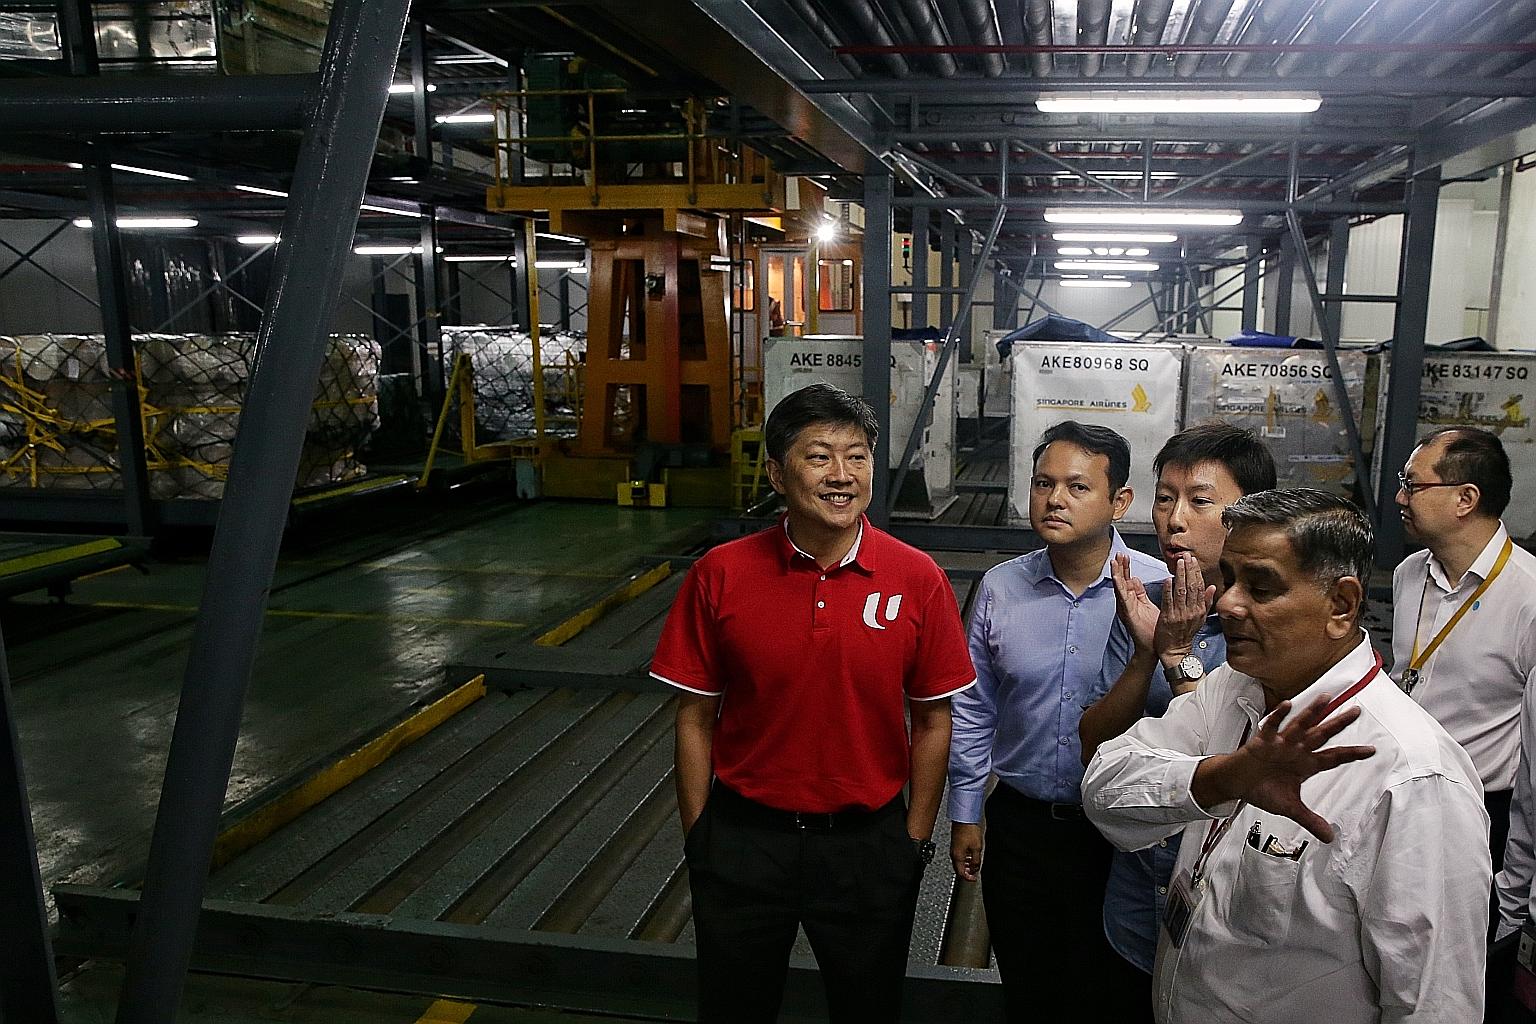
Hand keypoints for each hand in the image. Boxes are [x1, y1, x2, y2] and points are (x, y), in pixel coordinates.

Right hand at [951, 822, 982, 880]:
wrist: (964, 819)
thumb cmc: (969, 831)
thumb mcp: (977, 848)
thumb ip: (976, 861)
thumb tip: (975, 869)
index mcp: (957, 857)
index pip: (961, 873)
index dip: (968, 878)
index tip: (974, 879)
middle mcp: (953, 854)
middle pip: (959, 869)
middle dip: (967, 873)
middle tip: (974, 874)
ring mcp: (954, 849)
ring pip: (959, 862)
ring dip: (966, 866)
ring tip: (974, 866)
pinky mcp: (955, 844)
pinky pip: (959, 856)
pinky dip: (965, 860)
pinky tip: (971, 857)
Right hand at [1111, 553, 1158, 654]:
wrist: (1153, 647)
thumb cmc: (1152, 629)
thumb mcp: (1146, 605)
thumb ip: (1140, 592)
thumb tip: (1135, 579)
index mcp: (1132, 600)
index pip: (1127, 580)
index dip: (1125, 568)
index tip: (1125, 556)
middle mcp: (1126, 603)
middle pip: (1121, 581)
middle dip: (1120, 567)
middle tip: (1118, 554)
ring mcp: (1125, 608)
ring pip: (1119, 587)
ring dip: (1116, 574)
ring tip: (1114, 562)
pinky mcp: (1128, 613)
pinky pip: (1123, 598)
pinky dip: (1120, 587)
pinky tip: (1118, 578)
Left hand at [1154, 554, 1215, 664]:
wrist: (1176, 652)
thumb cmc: (1185, 634)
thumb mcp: (1199, 618)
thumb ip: (1206, 602)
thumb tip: (1213, 587)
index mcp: (1199, 610)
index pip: (1199, 587)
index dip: (1196, 572)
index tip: (1193, 560)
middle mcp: (1191, 611)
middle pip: (1192, 586)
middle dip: (1189, 570)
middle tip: (1186, 556)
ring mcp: (1180, 614)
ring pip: (1182, 591)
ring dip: (1180, 575)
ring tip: (1179, 563)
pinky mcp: (1168, 618)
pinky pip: (1169, 601)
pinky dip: (1168, 590)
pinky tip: (1168, 579)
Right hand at [1228, 695, 1376, 841]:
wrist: (1236, 783)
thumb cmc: (1262, 789)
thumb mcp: (1290, 808)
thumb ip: (1310, 820)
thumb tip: (1329, 837)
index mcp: (1306, 765)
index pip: (1333, 758)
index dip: (1352, 754)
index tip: (1372, 750)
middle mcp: (1296, 750)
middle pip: (1321, 735)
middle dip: (1338, 724)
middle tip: (1355, 711)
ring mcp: (1280, 743)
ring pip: (1300, 725)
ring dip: (1312, 712)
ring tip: (1326, 698)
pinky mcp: (1262, 741)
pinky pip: (1272, 726)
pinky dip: (1279, 716)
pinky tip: (1288, 706)